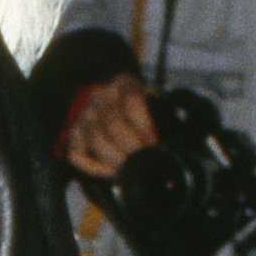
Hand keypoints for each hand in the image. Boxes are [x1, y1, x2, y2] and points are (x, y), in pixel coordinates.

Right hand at [59, 68, 161, 182]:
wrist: (124, 120)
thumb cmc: (149, 116)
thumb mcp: (162, 107)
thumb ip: (172, 113)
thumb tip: (181, 130)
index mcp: (124, 83)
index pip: (131, 100)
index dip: (144, 125)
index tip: (154, 142)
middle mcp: (100, 96)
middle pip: (113, 124)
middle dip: (132, 147)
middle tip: (145, 161)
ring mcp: (84, 116)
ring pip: (97, 140)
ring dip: (117, 159)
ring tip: (131, 169)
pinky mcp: (74, 137)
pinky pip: (79, 155)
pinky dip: (95, 167)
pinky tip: (112, 172)